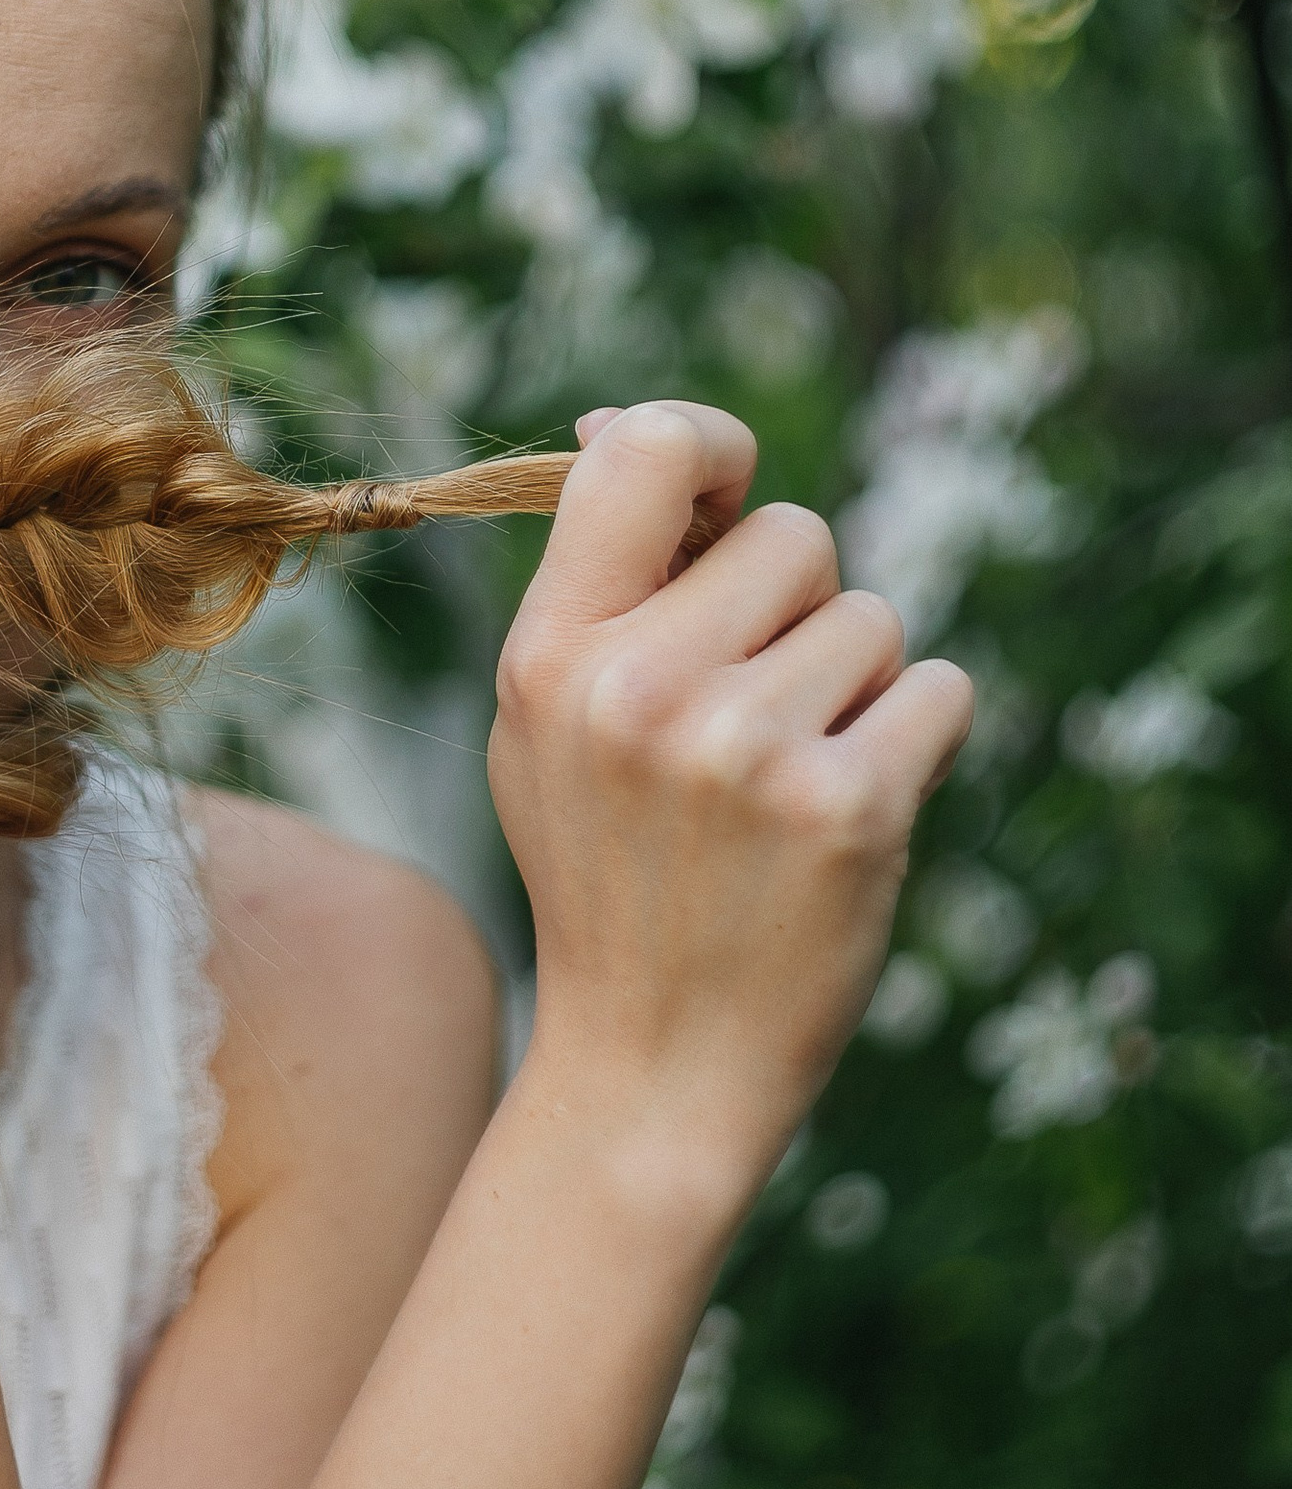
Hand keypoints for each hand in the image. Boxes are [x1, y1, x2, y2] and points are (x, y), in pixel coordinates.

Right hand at [490, 401, 972, 1213]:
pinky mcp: (849, 806)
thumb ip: (595, 585)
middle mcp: (640, 689)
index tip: (732, 494)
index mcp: (550, 655)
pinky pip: (941, 691)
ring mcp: (745, 749)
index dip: (712, 445)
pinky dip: (919, 741)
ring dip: (858, 685)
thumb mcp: (546, 725)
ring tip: (787, 780)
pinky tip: (849, 813)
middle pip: (797, 537)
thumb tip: (632, 423)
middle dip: (799, 608)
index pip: (647, 451)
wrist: (653, 1065)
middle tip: (749, 716)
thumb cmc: (609, 872)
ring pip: (874, 619)